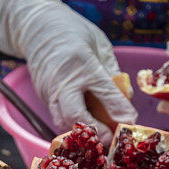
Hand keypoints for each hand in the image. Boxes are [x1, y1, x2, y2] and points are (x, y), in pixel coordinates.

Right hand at [0, 0, 136, 142]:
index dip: (118, 109)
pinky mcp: (43, 97)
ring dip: (81, 132)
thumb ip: (112, 72)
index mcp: (82, 62)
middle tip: (110, 139)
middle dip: (94, 130)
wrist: (38, 28)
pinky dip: (73, 125)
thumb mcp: (100, 45)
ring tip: (99, 138)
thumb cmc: (75, 34)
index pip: (103, 91)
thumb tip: (126, 101)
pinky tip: (86, 127)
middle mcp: (63, 80)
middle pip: (75, 114)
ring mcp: (49, 91)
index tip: (130, 122)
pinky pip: (58, 116)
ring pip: (63, 121)